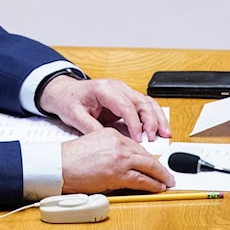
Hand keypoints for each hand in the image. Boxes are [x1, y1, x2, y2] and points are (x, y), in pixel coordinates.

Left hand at [38, 76, 170, 142]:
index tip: (139, 139)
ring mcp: (123, 91)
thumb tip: (109, 141)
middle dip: (151, 120)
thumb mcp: (74, 116)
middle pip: (141, 101)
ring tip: (165, 134)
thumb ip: (91, 128)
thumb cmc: (69, 100)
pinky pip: (144, 105)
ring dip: (157, 118)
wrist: (64, 92)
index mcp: (103, 89)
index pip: (126, 106)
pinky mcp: (125, 98)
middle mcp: (116, 87)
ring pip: (147, 102)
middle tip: (155, 138)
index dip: (135, 123)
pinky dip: (153, 116)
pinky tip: (159, 128)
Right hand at [60, 128, 175, 193]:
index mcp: (111, 133)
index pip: (136, 145)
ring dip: (160, 175)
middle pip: (146, 154)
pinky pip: (142, 179)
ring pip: (148, 166)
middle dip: (159, 166)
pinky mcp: (118, 173)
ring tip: (167, 181)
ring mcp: (119, 158)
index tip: (153, 163)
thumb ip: (110, 149)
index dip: (147, 157)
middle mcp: (118, 143)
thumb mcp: (93, 144)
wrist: (59, 165)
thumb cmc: (70, 158)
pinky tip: (158, 187)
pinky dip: (153, 184)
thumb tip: (123, 163)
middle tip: (166, 173)